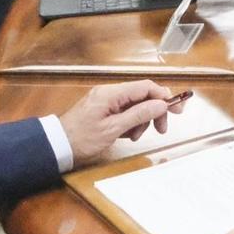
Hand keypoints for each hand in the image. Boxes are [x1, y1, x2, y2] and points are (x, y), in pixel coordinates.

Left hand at [59, 80, 179, 166]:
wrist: (56, 147)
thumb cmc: (81, 139)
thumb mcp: (113, 129)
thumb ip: (138, 115)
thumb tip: (161, 104)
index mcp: (112, 94)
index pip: (146, 87)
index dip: (164, 97)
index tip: (177, 110)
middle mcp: (110, 93)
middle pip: (142, 96)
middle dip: (154, 112)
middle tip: (161, 129)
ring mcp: (105, 101)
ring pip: (135, 105)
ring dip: (141, 121)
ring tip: (134, 137)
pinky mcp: (103, 110)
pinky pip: (124, 112)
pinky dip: (130, 123)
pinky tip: (126, 135)